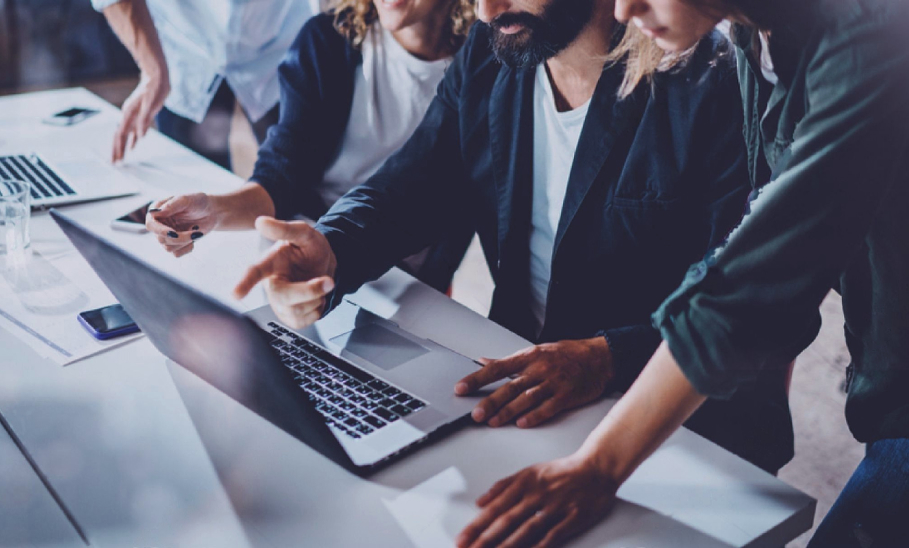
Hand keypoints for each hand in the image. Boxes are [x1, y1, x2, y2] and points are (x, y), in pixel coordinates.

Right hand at [112, 71, 168, 162]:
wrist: (157, 77)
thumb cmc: (155, 89)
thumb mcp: (152, 105)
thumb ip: (145, 120)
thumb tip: (140, 136)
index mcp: (130, 114)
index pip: (121, 135)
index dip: (119, 148)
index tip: (117, 160)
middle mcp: (129, 115)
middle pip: (120, 136)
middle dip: (117, 150)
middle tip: (115, 163)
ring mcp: (134, 115)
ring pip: (125, 134)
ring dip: (123, 146)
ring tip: (121, 158)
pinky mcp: (140, 115)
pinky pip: (133, 130)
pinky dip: (132, 139)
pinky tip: (132, 146)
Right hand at [146, 194, 220, 257]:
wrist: (211, 212)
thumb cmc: (198, 202)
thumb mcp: (187, 200)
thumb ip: (172, 205)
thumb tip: (154, 213)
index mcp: (157, 212)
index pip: (151, 225)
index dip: (161, 231)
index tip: (174, 232)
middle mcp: (159, 224)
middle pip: (161, 239)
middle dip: (180, 238)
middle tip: (196, 232)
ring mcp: (166, 236)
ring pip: (169, 248)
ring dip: (186, 242)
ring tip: (196, 232)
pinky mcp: (175, 244)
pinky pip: (177, 254)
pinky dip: (188, 248)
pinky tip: (194, 238)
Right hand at [233, 216, 336, 328]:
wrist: (325, 265)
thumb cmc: (310, 249)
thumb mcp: (304, 234)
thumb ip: (285, 228)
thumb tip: (261, 222)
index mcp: (270, 263)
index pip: (254, 272)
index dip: (244, 283)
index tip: (235, 294)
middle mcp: (272, 285)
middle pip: (282, 296)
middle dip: (309, 290)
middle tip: (328, 280)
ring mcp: (280, 303)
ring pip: (295, 310)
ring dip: (316, 297)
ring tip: (318, 284)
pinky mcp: (290, 317)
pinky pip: (306, 320)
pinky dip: (318, 308)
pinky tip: (315, 297)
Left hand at [454, 338, 613, 427]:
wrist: (599, 357)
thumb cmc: (566, 354)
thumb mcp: (536, 352)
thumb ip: (508, 361)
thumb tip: (482, 360)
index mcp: (528, 357)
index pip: (496, 368)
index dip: (477, 378)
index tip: (461, 388)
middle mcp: (539, 369)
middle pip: (510, 387)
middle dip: (491, 401)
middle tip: (475, 414)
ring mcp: (553, 383)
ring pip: (526, 399)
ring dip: (508, 412)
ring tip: (493, 422)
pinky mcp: (567, 396)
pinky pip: (548, 408)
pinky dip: (534, 416)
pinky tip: (522, 424)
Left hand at [456, 454, 616, 547]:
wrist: (596, 468)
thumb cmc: (561, 471)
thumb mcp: (529, 471)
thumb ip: (503, 486)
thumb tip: (480, 501)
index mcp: (524, 483)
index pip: (495, 507)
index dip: (476, 525)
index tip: (461, 538)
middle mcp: (537, 494)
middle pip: (506, 520)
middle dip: (485, 538)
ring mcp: (555, 507)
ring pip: (526, 529)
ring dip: (507, 545)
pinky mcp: (573, 517)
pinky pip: (553, 534)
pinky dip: (540, 545)